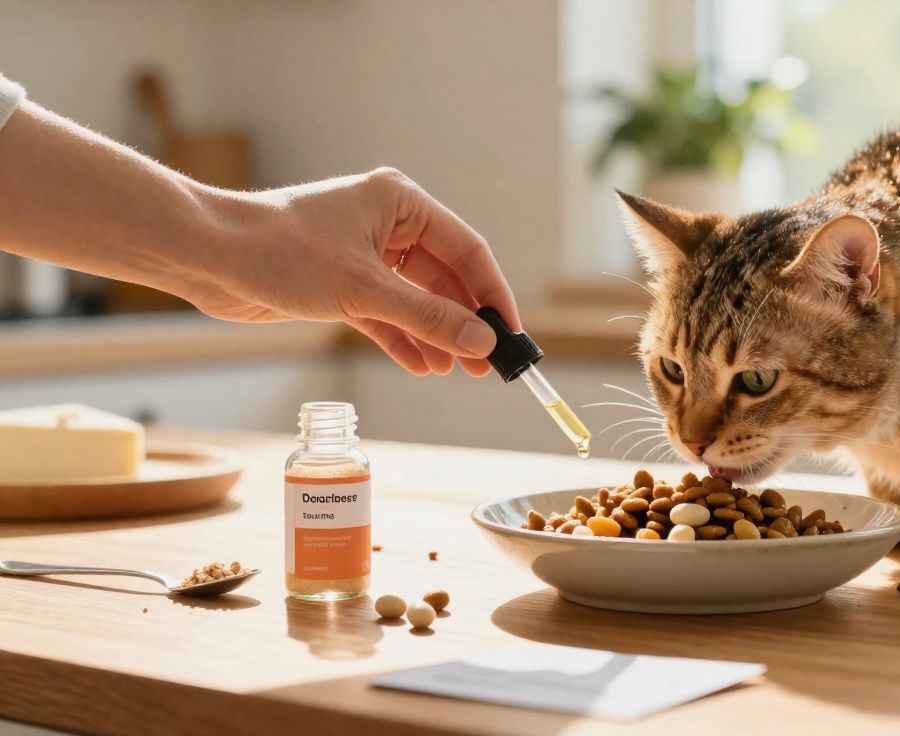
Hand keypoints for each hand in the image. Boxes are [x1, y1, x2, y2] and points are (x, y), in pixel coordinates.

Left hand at [191, 168, 520, 376]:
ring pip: (416, 300)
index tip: (511, 335)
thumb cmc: (281, 251)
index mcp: (400, 203)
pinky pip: (387, 315)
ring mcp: (364, 256)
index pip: (467, 250)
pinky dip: (404, 340)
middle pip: (444, 279)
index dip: (493, 295)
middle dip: (464, 322)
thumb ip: (428, 318)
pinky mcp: (341, 284)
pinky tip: (423, 366)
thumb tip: (482, 343)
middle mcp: (387, 225)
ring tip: (456, 371)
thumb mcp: (365, 290)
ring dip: (435, 336)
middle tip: (488, 364)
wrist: (208, 256)